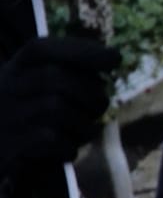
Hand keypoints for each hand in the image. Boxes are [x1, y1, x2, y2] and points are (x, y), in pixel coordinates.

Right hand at [0, 37, 120, 177]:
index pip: (42, 49)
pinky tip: (69, 149)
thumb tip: (113, 58)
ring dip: (84, 123)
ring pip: (56, 108)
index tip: (115, 59)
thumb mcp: (36, 83)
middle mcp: (5, 87)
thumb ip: (68, 69)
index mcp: (15, 68)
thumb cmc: (26, 112)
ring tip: (86, 130)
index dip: (81, 50)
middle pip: (55, 77)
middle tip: (99, 107)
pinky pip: (50, 139)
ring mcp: (6, 116)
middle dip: (90, 93)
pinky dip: (69, 145)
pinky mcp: (8, 146)